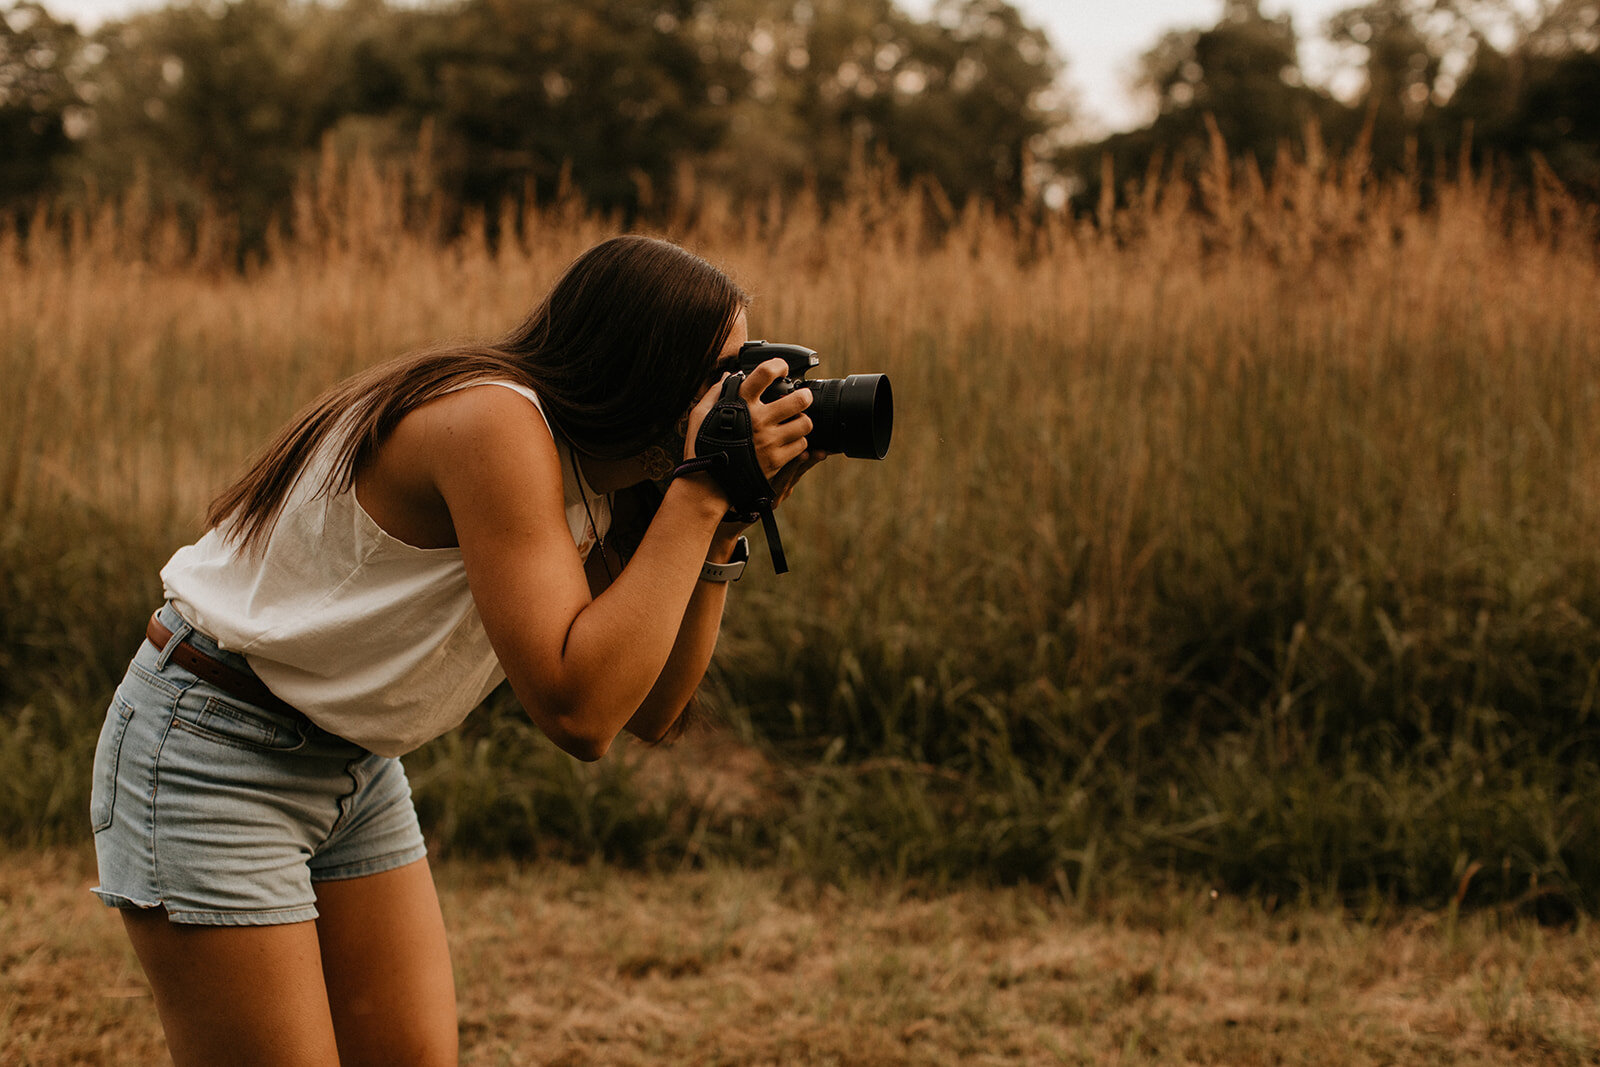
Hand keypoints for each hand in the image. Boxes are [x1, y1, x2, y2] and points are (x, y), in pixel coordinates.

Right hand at [683, 358, 813, 481]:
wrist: (706, 485)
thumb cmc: (702, 448)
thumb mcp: (700, 415)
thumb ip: (715, 392)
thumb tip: (728, 375)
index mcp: (740, 404)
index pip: (765, 373)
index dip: (778, 365)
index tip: (781, 369)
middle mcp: (758, 420)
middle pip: (800, 400)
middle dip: (804, 397)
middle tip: (801, 399)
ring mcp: (769, 441)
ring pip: (805, 424)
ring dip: (801, 422)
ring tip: (793, 424)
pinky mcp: (776, 460)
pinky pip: (800, 446)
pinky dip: (797, 443)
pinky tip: (787, 442)